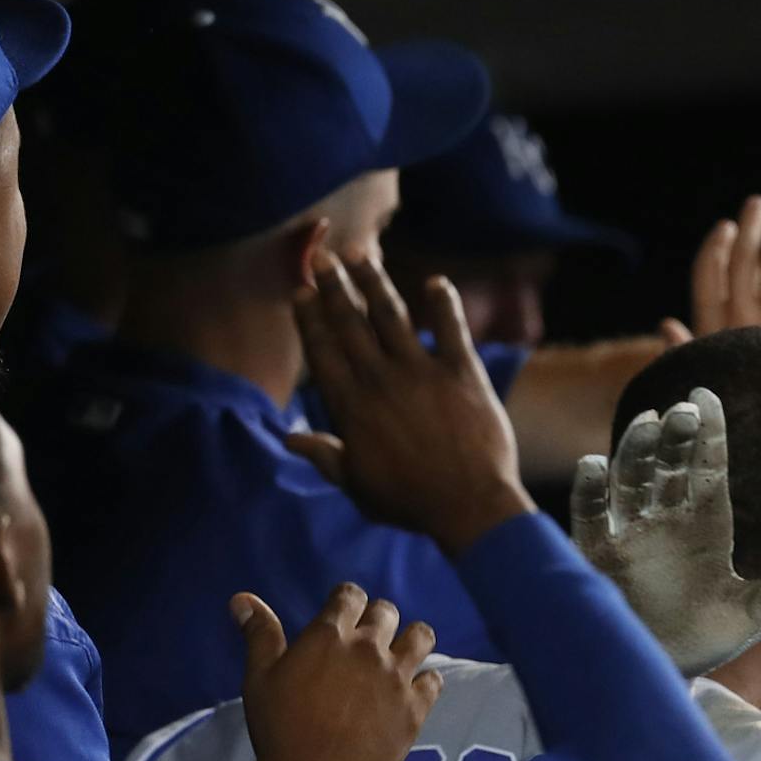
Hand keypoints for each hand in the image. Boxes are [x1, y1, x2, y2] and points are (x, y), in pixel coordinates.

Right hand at [238, 583, 442, 760]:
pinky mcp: (417, 706)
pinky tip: (413, 690)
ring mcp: (397, 676)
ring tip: (399, 654)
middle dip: (377, 618)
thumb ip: (259, 634)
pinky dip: (425, 681)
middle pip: (387, 612)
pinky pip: (434, 679)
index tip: (343, 612)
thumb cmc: (280, 728)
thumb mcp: (259, 678)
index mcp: (330, 636)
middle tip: (367, 638)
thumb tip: (242, 598)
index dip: (346, 600)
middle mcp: (369, 648)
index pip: (350, 595)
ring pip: (421, 636)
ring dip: (411, 640)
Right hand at [293, 253, 535, 555]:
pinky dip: (444, 303)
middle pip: (350, 323)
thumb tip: (290, 439)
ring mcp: (422, 372)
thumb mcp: (358, 486)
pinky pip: (450, 329)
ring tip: (361, 253)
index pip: (323, 350)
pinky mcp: (462, 372)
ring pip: (391, 315)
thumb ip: (325, 457)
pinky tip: (437, 282)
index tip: (301, 292)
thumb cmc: (411, 502)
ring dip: (374, 281)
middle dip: (333, 286)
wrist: (470, 507)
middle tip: (322, 257)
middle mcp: (380, 380)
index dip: (310, 318)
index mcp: (351, 406)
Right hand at [572, 387, 760, 675]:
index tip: (707, 395)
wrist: (661, 672)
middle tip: (684, 412)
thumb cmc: (705, 639)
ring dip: (636, 449)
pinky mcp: (597, 555)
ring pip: (630, 478)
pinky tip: (594, 465)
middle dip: (676, 435)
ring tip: (648, 423)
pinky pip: (589, 516)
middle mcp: (667, 517)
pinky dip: (590, 491)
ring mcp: (630, 532)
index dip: (709, 431)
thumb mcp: (747, 618)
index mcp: (707, 520)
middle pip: (669, 463)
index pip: (708, 465)